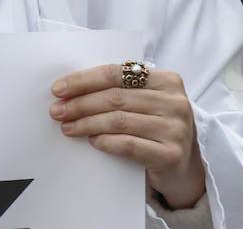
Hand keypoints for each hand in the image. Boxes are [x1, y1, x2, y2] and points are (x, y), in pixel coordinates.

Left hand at [51, 62, 205, 208]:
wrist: (185, 168)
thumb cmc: (157, 127)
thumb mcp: (145, 102)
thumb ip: (120, 90)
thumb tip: (70, 90)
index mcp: (166, 80)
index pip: (116, 73)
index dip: (84, 80)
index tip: (58, 89)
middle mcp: (175, 102)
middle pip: (115, 97)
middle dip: (80, 104)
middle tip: (57, 111)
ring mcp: (175, 129)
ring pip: (119, 121)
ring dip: (87, 123)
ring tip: (68, 127)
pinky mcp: (171, 154)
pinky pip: (129, 145)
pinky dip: (105, 141)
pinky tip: (92, 140)